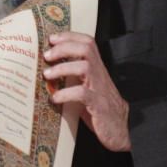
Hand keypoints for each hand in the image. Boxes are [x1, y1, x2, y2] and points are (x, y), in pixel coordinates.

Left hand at [43, 32, 130, 151]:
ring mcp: (100, 89)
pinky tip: (54, 98)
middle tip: (47, 55)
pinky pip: (82, 93)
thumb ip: (74, 78)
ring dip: (62, 68)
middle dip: (64, 47)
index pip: (88, 43)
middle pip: (86, 49)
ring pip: (84, 67)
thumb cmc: (99, 109)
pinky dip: (65, 93)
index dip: (70, 36)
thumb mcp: (87, 88)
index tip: (52, 38)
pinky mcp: (98, 105)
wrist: (119, 130)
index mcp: (97, 69)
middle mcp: (100, 75)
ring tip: (47, 75)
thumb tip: (47, 71)